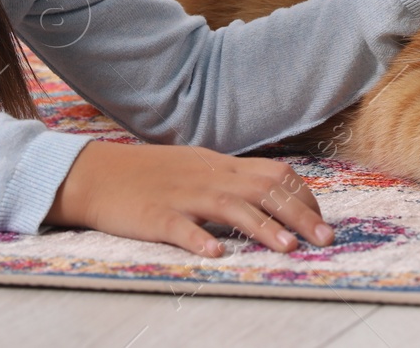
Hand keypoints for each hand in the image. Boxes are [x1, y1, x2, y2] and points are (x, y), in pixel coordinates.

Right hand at [45, 141, 332, 256]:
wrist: (95, 173)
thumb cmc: (148, 175)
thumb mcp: (195, 167)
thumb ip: (230, 178)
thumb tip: (269, 191)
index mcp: (218, 165)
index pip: (273, 174)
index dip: (301, 197)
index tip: (319, 219)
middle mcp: (206, 177)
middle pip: (261, 189)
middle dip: (299, 213)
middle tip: (324, 239)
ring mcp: (180, 195)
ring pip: (229, 207)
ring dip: (261, 227)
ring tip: (287, 247)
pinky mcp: (154, 215)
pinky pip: (179, 227)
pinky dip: (199, 238)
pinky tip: (215, 253)